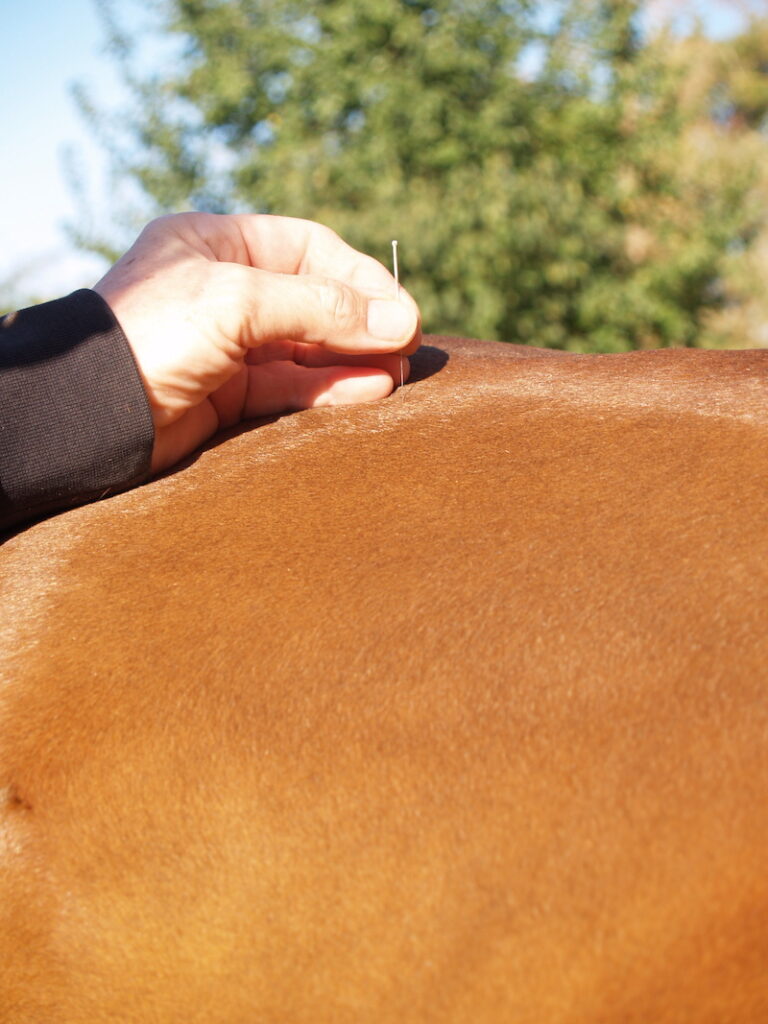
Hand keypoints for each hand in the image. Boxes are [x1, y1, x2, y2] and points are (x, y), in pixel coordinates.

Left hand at [94, 213, 420, 472]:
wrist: (93, 412)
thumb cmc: (153, 333)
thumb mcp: (240, 302)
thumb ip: (321, 308)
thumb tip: (402, 322)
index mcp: (216, 243)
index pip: (309, 249)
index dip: (360, 277)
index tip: (400, 311)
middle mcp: (224, 288)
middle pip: (314, 298)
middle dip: (363, 323)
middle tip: (409, 346)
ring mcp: (228, 343)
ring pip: (307, 347)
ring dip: (353, 359)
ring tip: (397, 373)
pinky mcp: (229, 393)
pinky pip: (291, 386)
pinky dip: (330, 388)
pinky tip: (368, 390)